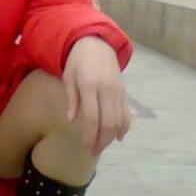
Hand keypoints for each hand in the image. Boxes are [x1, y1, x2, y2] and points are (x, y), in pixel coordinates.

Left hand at [63, 37, 129, 155]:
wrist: (97, 44)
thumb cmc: (77, 62)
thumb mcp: (68, 77)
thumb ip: (72, 99)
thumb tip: (71, 120)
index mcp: (90, 85)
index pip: (92, 117)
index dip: (90, 135)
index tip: (85, 147)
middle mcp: (106, 90)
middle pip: (108, 122)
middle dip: (101, 141)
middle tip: (92, 151)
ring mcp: (118, 91)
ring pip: (119, 120)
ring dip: (111, 137)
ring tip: (101, 146)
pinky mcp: (124, 92)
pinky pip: (126, 113)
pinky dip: (124, 127)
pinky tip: (118, 137)